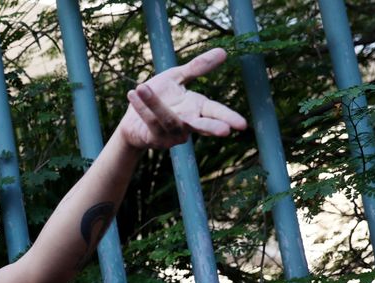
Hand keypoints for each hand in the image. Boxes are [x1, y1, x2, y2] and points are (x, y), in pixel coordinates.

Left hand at [118, 48, 246, 150]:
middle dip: (212, 128)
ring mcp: (172, 134)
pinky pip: (150, 122)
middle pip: (202, 126)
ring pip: (168, 120)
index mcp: (197, 108)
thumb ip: (197, 67)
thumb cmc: (159, 96)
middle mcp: (188, 123)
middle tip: (225, 131)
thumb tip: (223, 51)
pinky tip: (133, 93)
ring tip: (141, 86)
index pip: (216, 112)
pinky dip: (142, 107)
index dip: (228, 117)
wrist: (132, 117)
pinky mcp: (155, 139)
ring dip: (154, 104)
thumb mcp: (177, 77)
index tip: (242, 125)